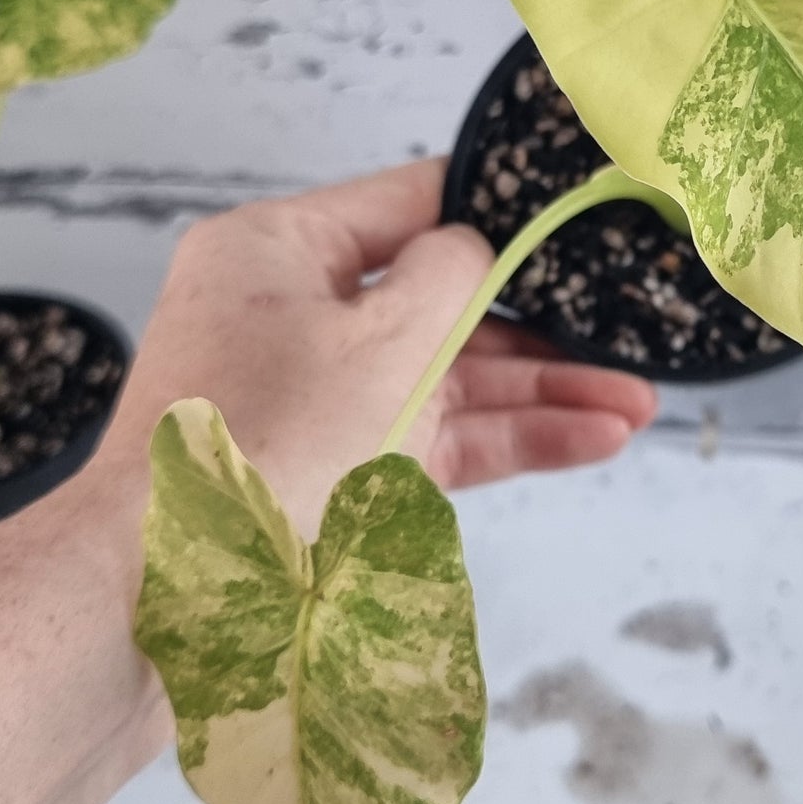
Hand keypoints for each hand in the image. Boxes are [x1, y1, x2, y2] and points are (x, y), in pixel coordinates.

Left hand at [96, 158, 656, 540]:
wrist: (166, 603)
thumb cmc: (266, 449)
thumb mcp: (384, 338)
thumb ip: (452, 275)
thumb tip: (475, 254)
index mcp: (276, 250)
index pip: (409, 200)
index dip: (501, 207)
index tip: (580, 214)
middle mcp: (289, 313)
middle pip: (437, 299)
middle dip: (540, 325)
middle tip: (629, 334)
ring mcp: (309, 396)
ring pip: (443, 377)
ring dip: (538, 390)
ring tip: (636, 408)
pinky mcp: (327, 470)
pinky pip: (429, 438)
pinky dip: (501, 439)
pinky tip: (587, 439)